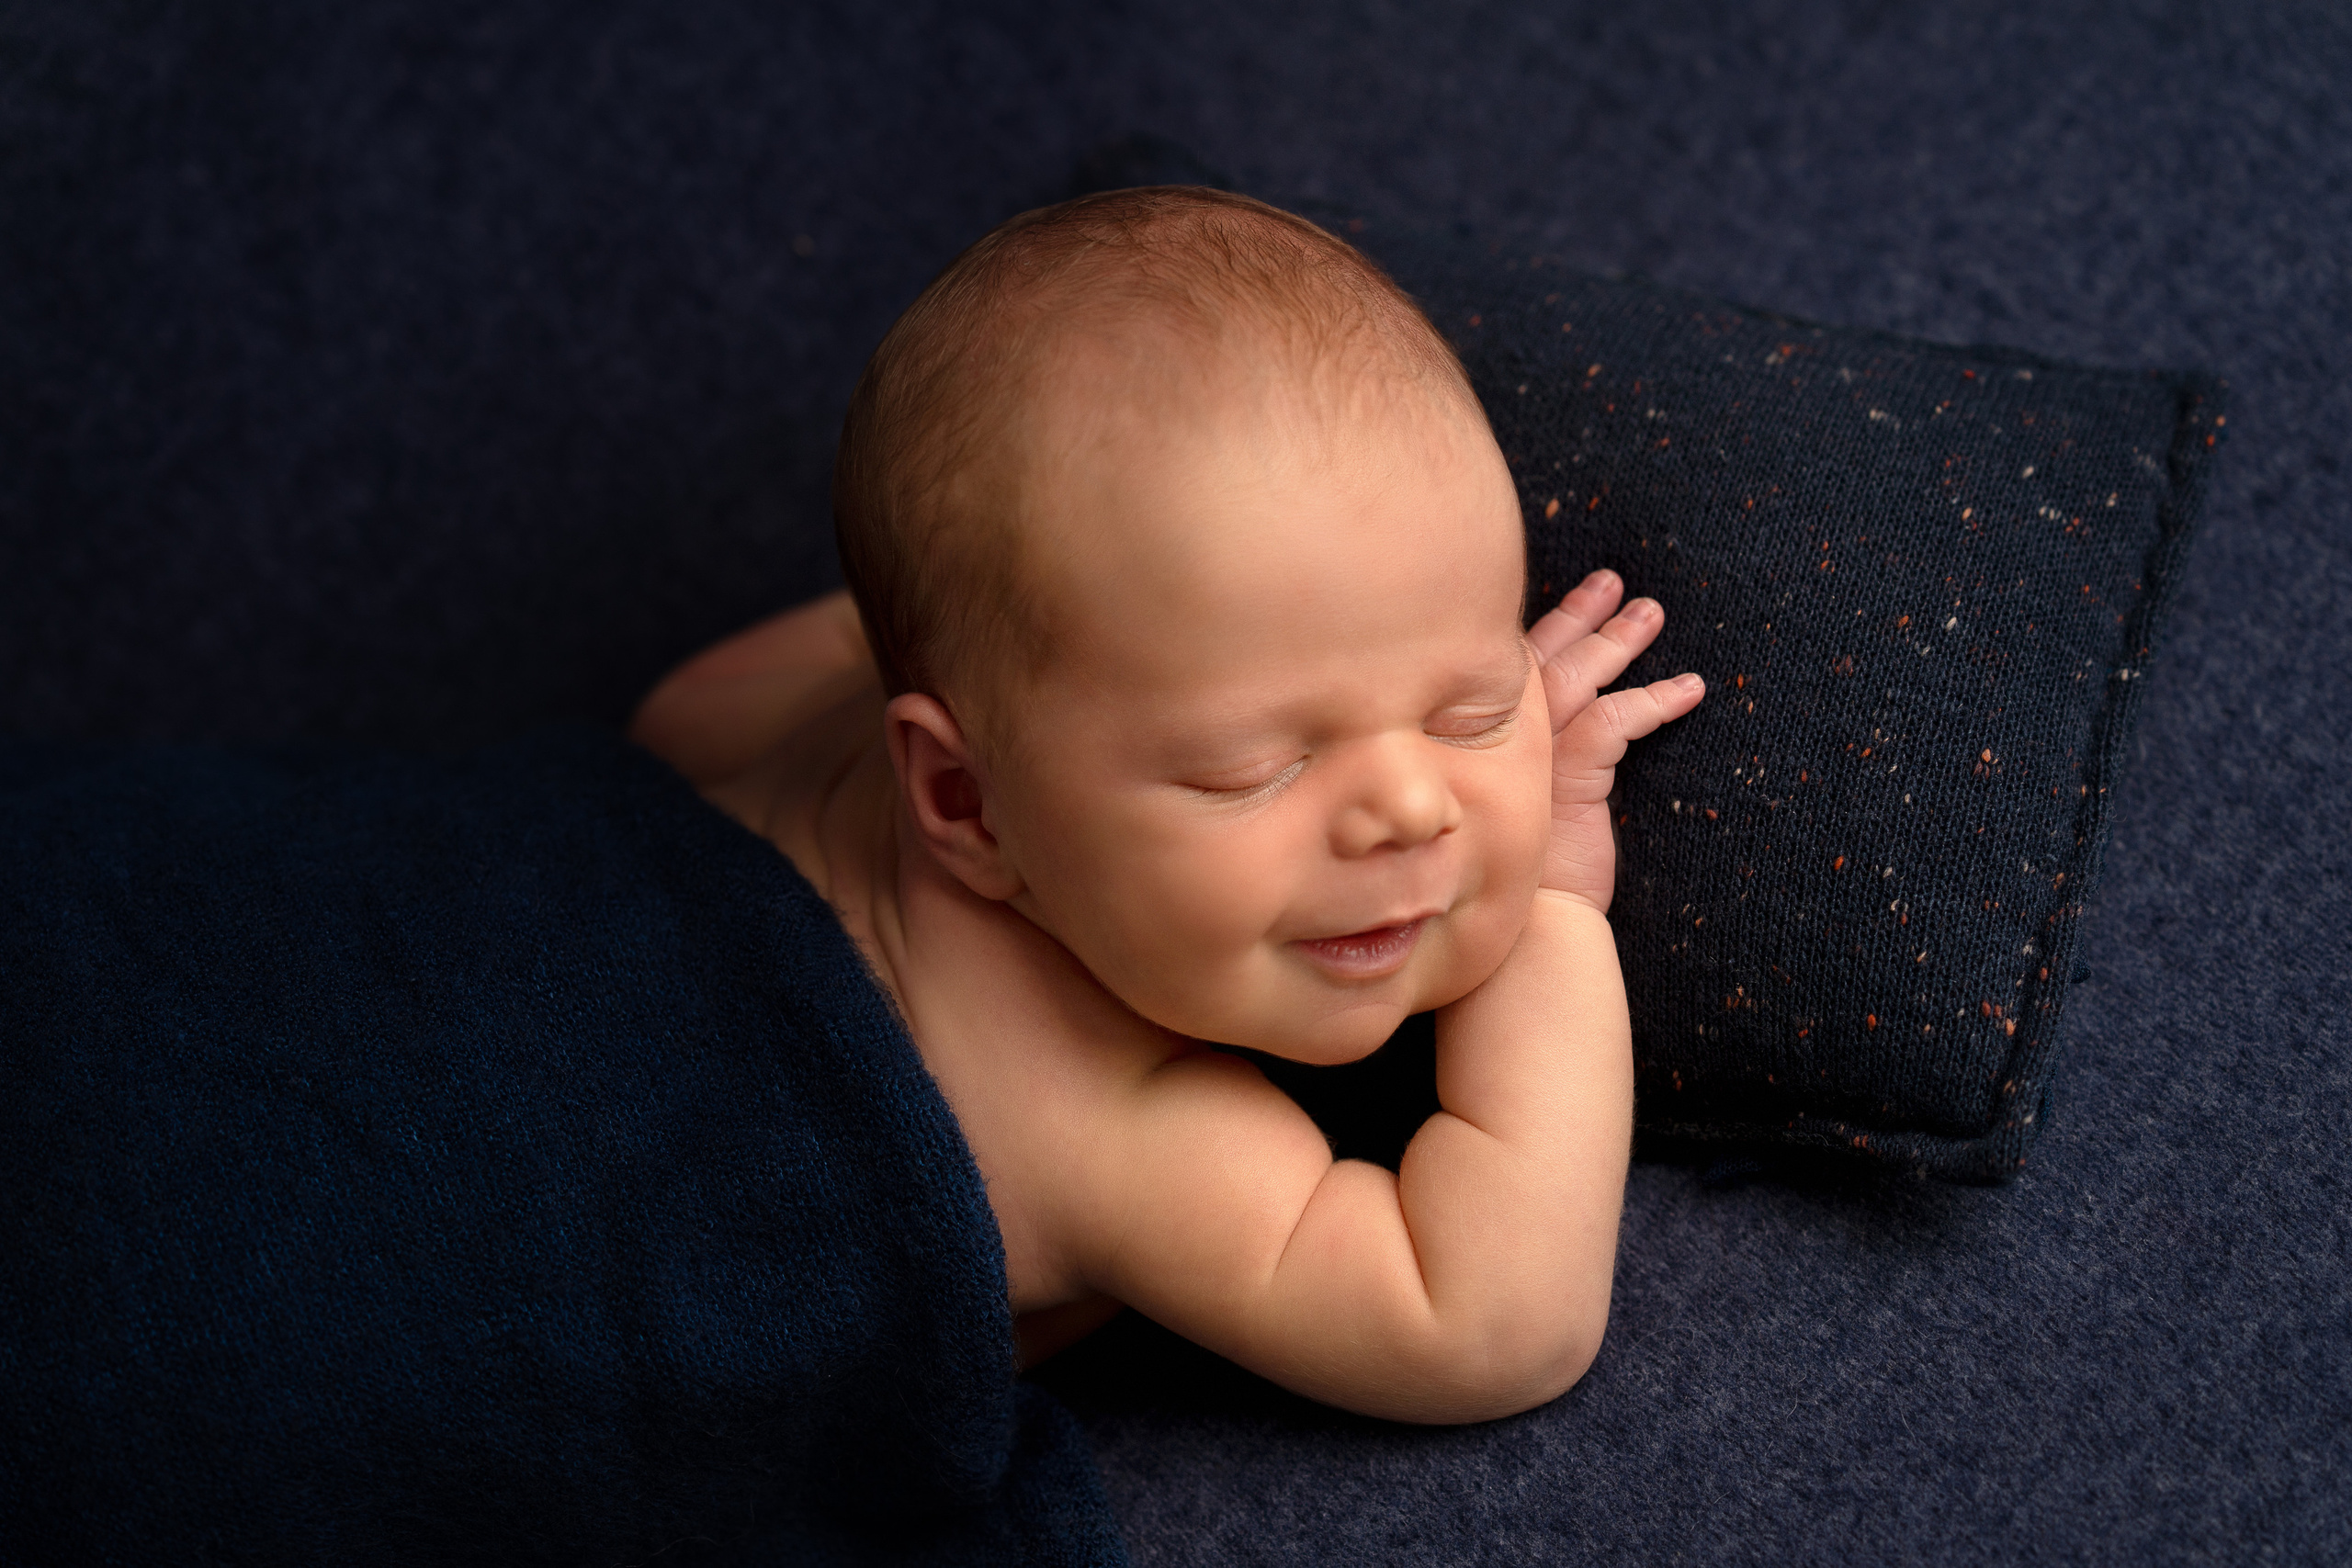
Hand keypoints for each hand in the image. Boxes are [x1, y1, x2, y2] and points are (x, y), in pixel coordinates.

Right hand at [1528, 570, 1704, 912]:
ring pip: (1579, 677)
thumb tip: (1542, 733)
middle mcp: (1497, 738)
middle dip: (1579, 614)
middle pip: (1539, 657)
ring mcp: (1531, 753)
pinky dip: (1657, 700)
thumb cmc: (1515, 877)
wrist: (1522, 932)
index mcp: (1476, 740)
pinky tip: (1690, 688)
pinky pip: (1618, 720)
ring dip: (1619, 641)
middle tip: (1612, 582)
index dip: (1540, 630)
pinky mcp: (1571, 776)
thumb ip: (1516, 760)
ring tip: (1651, 613)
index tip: (1573, 600)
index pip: (1507, 669)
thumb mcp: (1507, 804)